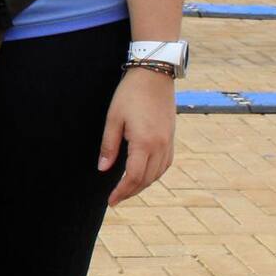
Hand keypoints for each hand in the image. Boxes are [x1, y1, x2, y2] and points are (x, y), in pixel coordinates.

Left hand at [98, 70, 175, 207]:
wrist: (154, 75)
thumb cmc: (130, 94)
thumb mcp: (113, 119)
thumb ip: (109, 146)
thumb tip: (103, 169)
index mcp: (144, 143)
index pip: (133, 177)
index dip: (121, 191)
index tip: (111, 200)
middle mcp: (160, 146)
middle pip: (146, 179)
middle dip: (130, 192)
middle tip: (115, 199)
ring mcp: (169, 142)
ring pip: (157, 174)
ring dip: (142, 185)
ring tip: (127, 189)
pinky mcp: (171, 137)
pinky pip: (165, 164)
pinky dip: (154, 174)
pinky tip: (144, 175)